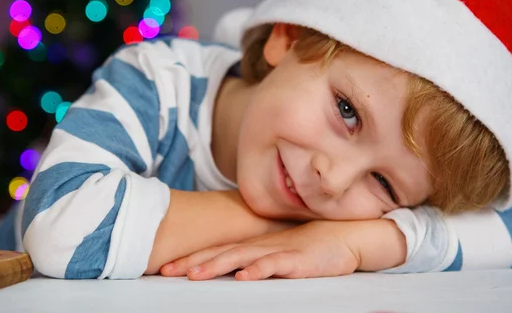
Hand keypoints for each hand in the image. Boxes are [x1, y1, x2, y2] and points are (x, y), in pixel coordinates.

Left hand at [159, 220, 360, 280]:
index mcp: (255, 245)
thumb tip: (233, 273)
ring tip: (194, 274)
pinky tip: (244, 277)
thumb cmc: (311, 246)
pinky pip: (275, 265)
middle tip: (167, 270)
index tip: (167, 267)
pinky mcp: (298, 260)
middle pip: (222, 253)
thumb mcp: (278, 253)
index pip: (219, 250)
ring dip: (217, 265)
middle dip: (193, 262)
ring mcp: (279, 250)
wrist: (345, 235)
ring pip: (243, 257)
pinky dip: (258, 270)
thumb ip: (256, 260)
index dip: (193, 257)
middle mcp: (261, 246)